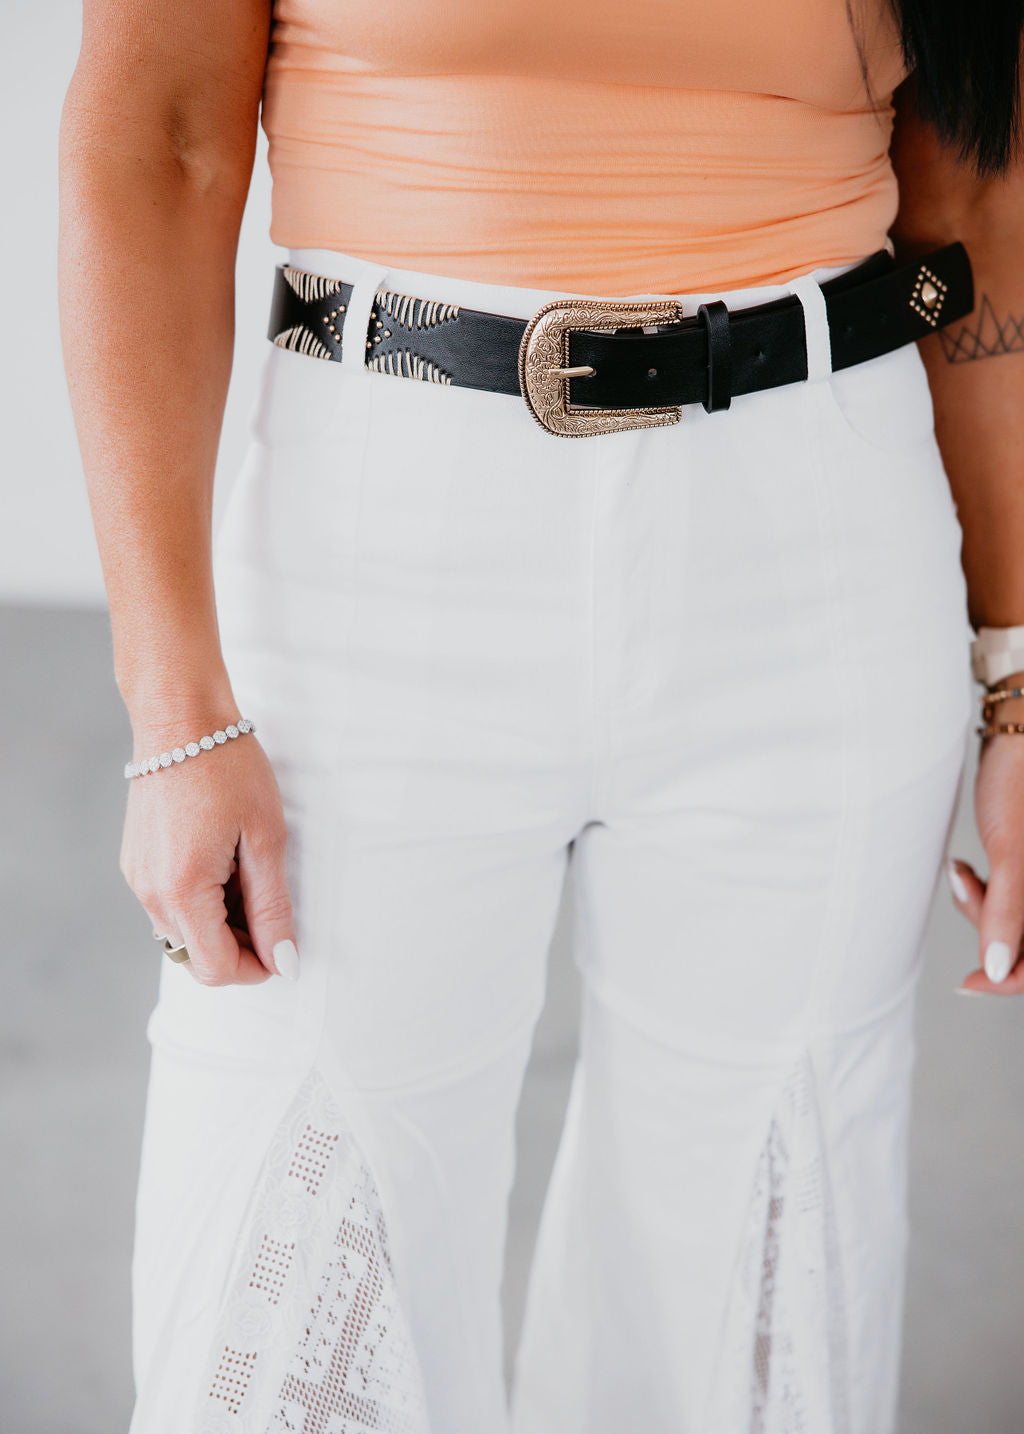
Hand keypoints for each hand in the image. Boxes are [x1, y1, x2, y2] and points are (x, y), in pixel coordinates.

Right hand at [119, 716, 298, 986]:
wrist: (180, 718)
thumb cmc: (229, 768)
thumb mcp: (266, 838)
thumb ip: (272, 906)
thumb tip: (283, 961)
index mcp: (182, 891)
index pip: (217, 968)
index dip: (257, 968)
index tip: (285, 947)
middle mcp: (150, 894)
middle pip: (196, 958)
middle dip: (239, 948)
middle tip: (272, 906)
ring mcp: (137, 879)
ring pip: (181, 935)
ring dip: (219, 926)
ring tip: (248, 875)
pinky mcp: (135, 863)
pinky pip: (168, 906)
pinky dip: (199, 903)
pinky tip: (224, 864)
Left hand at [949, 686, 1023, 993]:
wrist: (1018, 730)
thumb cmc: (1021, 778)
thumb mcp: (1014, 851)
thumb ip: (1009, 915)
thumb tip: (996, 972)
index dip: (1013, 980)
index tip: (971, 981)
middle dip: (994, 929)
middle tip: (969, 891)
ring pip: (1016, 923)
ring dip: (985, 907)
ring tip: (966, 875)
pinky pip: (1011, 899)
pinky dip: (987, 891)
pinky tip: (969, 870)